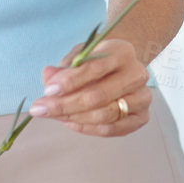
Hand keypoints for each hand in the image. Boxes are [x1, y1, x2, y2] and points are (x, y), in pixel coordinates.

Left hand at [32, 37, 151, 136]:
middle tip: (41, 109)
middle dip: (65, 105)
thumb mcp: (81, 55)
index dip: (69, 81)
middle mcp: (137, 75)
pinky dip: (87, 128)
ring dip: (73, 118)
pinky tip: (70, 122)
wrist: (124, 67)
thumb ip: (65, 67)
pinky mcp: (142, 116)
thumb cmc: (99, 60)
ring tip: (53, 115)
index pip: (95, 69)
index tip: (48, 90)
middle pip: (98, 96)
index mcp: (123, 53)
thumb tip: (48, 76)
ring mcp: (142, 97)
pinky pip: (112, 129)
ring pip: (104, 115)